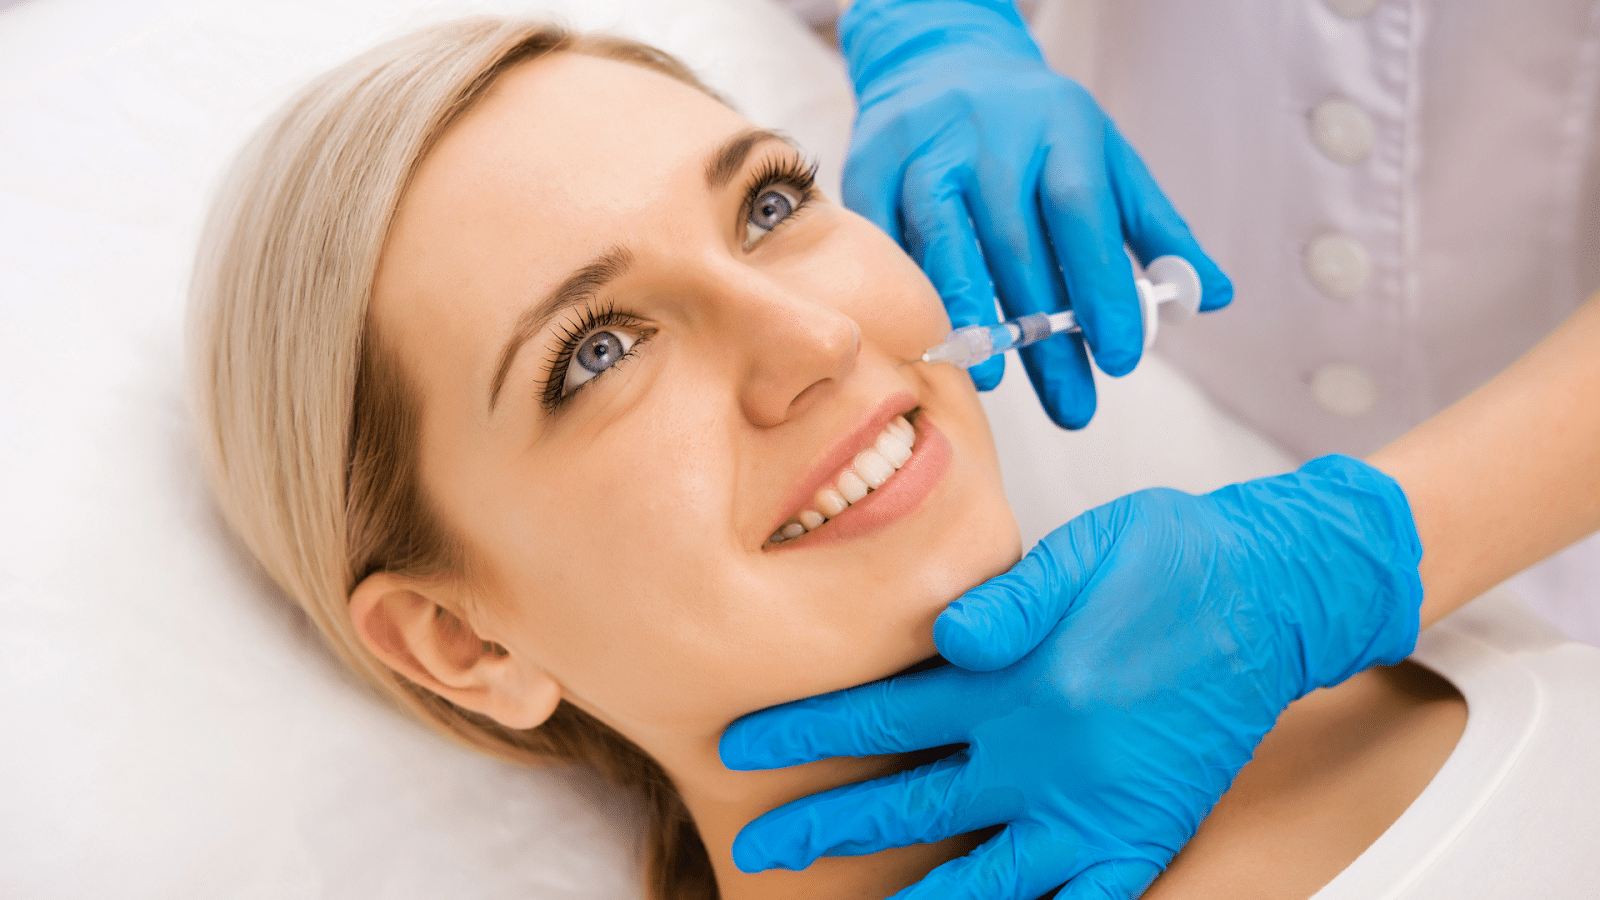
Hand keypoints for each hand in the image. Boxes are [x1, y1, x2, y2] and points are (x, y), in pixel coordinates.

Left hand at [720, 455, 1422, 898]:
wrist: (1274, 595)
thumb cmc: (1170, 560)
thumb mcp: (1081, 550)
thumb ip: (1009, 600)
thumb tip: (942, 636)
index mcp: (1016, 682)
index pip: (882, 716)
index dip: (805, 734)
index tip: (741, 748)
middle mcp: (1044, 757)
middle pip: (908, 804)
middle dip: (824, 826)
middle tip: (759, 848)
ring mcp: (1093, 808)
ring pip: (981, 875)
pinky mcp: (1143, 836)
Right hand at [839, 0, 1231, 428]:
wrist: (940, 59)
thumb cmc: (1033, 128)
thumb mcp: (1105, 159)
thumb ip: (1157, 228)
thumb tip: (1212, 296)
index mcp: (1058, 130)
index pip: (1083, 216)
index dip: (1102, 290)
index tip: (1121, 357)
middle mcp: (989, 137)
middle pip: (1016, 246)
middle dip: (1045, 336)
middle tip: (1073, 405)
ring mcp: (924, 151)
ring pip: (942, 241)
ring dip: (966, 314)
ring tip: (990, 379)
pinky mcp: (871, 169)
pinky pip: (884, 242)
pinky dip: (905, 296)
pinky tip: (928, 342)